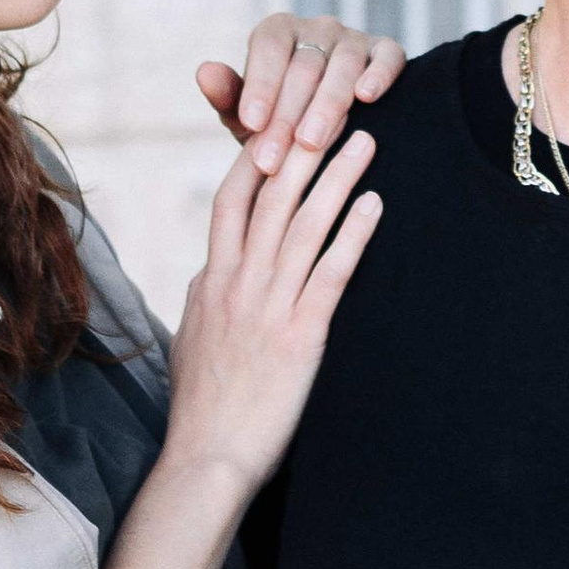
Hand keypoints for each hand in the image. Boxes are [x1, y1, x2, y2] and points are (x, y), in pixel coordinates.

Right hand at [163, 110, 382, 500]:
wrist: (207, 459)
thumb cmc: (203, 406)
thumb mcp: (192, 338)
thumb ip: (205, 295)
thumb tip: (211, 267)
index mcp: (212, 280)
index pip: (232, 199)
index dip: (257, 153)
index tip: (283, 119)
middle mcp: (237, 283)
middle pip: (272, 196)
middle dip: (305, 147)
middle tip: (336, 109)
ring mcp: (267, 307)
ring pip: (304, 225)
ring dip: (338, 178)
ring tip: (366, 142)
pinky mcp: (299, 336)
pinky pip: (330, 273)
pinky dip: (354, 234)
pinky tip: (376, 206)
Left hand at [197, 11, 403, 175]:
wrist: (334, 132)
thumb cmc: (283, 121)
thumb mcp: (252, 117)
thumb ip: (229, 97)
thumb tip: (204, 72)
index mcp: (278, 31)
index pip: (268, 49)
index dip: (260, 86)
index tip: (250, 124)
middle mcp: (316, 27)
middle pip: (304, 65)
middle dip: (287, 115)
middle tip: (274, 158)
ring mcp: (353, 38)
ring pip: (343, 64)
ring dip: (326, 106)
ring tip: (311, 142)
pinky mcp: (387, 51)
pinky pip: (386, 57)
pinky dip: (378, 74)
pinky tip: (367, 97)